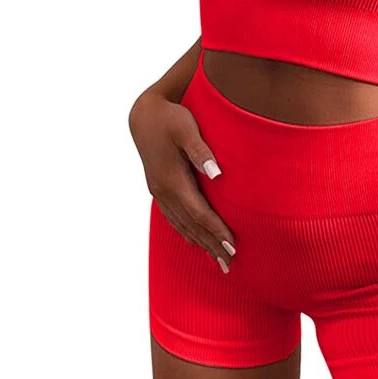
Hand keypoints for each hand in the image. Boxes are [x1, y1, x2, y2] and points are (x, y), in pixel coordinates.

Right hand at [129, 89, 236, 271]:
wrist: (143, 114)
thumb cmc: (170, 117)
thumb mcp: (186, 129)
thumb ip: (201, 151)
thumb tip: (217, 173)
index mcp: (172, 180)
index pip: (199, 213)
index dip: (216, 231)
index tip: (234, 247)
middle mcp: (163, 191)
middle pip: (191, 226)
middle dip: (211, 245)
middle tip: (230, 265)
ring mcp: (159, 192)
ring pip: (181, 225)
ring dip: (200, 244)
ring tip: (218, 261)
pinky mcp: (158, 188)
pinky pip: (173, 218)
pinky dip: (186, 233)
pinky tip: (195, 241)